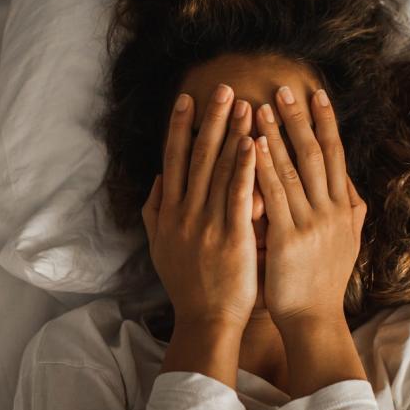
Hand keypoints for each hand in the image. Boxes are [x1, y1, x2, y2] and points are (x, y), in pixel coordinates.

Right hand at [142, 84, 258, 331]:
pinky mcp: (232, 237)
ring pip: (219, 170)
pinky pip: (239, 195)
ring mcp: (207, 224)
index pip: (173, 160)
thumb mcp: (161, 247)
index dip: (179, 127)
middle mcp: (185, 213)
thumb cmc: (188, 286)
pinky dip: (245, 168)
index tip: (187, 99)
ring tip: (244, 104)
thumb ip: (156, 213)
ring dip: (232, 134)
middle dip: (210, 120)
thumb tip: (158, 181)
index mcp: (169, 213)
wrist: (205, 320)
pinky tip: (254, 143)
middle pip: (196, 156)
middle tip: (222, 88)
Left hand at [252, 87, 366, 326]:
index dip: (326, 123)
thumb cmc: (323, 282)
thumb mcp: (346, 243)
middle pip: (317, 153)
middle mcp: (333, 211)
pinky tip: (253, 146)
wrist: (314, 319)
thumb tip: (352, 186)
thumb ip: (350, 212)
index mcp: (344, 208)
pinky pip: (275, 195)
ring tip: (261, 107)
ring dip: (277, 135)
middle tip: (285, 88)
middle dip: (300, 119)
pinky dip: (264, 168)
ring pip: (295, 169)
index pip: (336, 155)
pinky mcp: (290, 238)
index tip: (317, 94)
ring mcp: (313, 223)